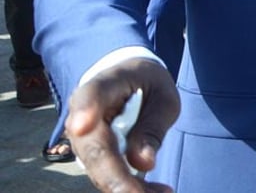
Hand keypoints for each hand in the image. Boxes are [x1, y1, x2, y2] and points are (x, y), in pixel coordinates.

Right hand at [66, 58, 179, 192]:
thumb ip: (152, 125)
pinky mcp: (92, 158)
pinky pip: (108, 177)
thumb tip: (142, 163)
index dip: (85, 110)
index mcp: (103, 85)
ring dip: (127, 188)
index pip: (91, 95)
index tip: (82, 126)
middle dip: (115, 177)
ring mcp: (83, 140)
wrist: (130, 84)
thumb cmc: (147, 85)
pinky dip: (131, 188)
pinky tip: (157, 192)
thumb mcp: (162, 96)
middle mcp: (83, 115)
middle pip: (93, 148)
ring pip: (99, 170)